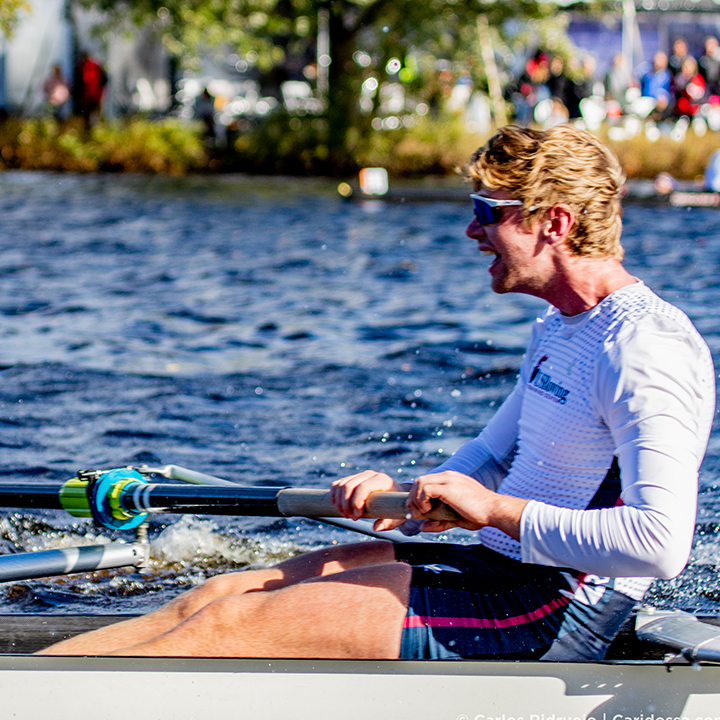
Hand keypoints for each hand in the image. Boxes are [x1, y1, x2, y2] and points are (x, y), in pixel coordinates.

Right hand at [330, 470, 405, 531]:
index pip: (363, 487)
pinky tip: (338, 508)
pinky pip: (337, 484)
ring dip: (339, 502)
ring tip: (346, 515)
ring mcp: (360, 475)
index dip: (356, 502)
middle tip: (350, 518)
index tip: (357, 517)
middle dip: (346, 504)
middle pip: (349, 485)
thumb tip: (375, 527)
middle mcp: (370, 475)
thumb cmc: (396, 506)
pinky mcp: (352, 478)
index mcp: (381, 480)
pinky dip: (334, 496)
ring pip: (341, 485)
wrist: (395, 496)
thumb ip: (388, 522)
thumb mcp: (396, 515)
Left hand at [408, 471, 527, 538]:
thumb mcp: (456, 519)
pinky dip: (422, 500)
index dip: (417, 496)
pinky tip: (428, 510)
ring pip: (420, 482)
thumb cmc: (480, 515)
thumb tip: (422, 527)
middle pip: (419, 480)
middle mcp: (448, 476)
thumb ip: (439, 522)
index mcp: (450, 479)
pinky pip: (426, 489)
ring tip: (422, 513)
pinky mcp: (448, 487)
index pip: (426, 481)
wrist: (494, 511)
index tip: (415, 511)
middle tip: (413, 513)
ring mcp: (448, 480)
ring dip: (416, 499)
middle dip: (412, 497)